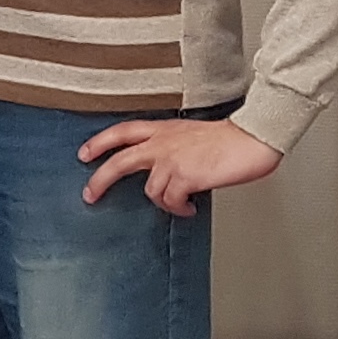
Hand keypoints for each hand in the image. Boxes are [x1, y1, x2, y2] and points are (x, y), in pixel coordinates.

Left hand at [78, 116, 285, 213]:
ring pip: (150, 190)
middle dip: (100, 180)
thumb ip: (173, 148)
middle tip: (89, 195)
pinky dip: (179, 208)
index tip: (84, 153)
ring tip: (180, 204)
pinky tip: (189, 208)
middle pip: (119, 161)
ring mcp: (172, 160)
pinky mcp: (184, 177)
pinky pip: (171, 201)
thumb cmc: (231, 138)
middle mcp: (162, 143)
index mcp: (164, 130)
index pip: (122, 131)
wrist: (252, 138)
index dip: (100, 142)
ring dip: (164, 202)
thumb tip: (168, 172)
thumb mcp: (192, 135)